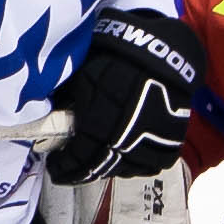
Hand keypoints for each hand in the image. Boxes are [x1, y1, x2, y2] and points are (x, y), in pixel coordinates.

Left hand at [44, 8, 202, 185]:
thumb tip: (51, 116)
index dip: (65, 167)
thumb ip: (68, 102)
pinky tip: (128, 159)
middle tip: (72, 170)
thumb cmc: (115, 60)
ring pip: (127, 169)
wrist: (160, 52)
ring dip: (110, 168)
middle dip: (83, 171)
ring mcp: (152, 141)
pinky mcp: (172, 139)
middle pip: (102, 167)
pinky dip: (140, 165)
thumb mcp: (83, 76)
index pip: (79, 158)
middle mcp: (126, 139)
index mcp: (101, 124)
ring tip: (99, 162)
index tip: (55, 167)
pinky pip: (154, 163)